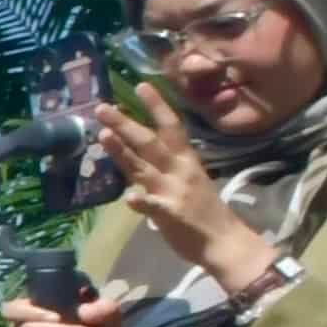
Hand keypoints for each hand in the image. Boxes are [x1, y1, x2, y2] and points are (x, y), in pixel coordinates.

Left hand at [103, 84, 281, 300]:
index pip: (170, 127)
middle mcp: (178, 170)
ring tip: (103, 135)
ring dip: (123, 152)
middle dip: (125, 124)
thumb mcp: (188, 178)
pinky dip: (141, 201)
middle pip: (150, 142)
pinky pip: (153, 206)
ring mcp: (173, 191)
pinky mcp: (170, 215)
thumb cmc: (204, 209)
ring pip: (143, 167)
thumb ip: (162, 164)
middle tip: (101, 107)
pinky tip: (128, 197)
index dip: (156, 106)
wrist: (224, 241)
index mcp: (185, 159)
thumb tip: (137, 147)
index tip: (140, 85)